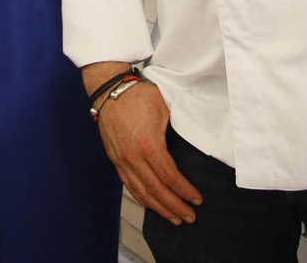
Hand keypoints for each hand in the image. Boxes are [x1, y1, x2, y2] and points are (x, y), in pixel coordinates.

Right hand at [84, 63, 201, 224]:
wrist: (109, 89)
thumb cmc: (137, 95)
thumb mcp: (164, 108)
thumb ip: (175, 130)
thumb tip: (191, 145)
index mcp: (148, 144)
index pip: (169, 176)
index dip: (185, 191)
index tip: (197, 199)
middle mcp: (133, 156)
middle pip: (156, 190)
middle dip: (175, 206)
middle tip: (190, 217)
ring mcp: (122, 160)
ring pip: (141, 192)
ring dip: (159, 208)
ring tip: (174, 218)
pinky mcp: (115, 159)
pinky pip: (129, 185)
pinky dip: (142, 198)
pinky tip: (151, 205)